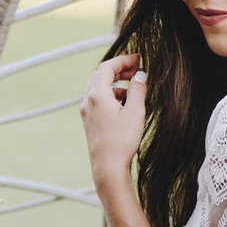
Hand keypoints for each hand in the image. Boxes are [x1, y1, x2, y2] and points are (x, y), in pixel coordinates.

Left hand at [80, 55, 146, 193]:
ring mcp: (86, 112)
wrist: (107, 168)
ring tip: (133, 87)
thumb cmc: (121, 142)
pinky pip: (98, 100)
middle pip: (100, 75)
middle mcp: (88, 101)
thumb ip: (137, 90)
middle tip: (135, 70)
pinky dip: (110, 95)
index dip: (123, 60)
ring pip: (98, 88)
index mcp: (97, 95)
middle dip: (118, 70)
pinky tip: (125, 103)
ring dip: (115, 83)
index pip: (107, 67)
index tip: (137, 58)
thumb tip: (140, 75)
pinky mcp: (89, 122)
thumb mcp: (135, 112)